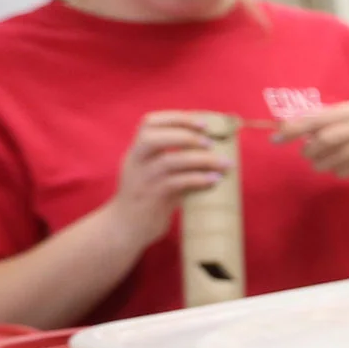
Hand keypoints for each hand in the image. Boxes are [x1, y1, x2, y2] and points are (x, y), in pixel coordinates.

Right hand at [103, 111, 232, 245]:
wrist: (124, 229)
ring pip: (169, 161)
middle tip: (210, 142)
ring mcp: (142, 180)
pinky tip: (214, 180)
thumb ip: (174, 162)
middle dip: (185, 134)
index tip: (202, 123)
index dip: (176, 118)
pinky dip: (198, 179)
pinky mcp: (151, 198)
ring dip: (201, 159)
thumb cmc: (147, 200)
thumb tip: (212, 152)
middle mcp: (135, 163)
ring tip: (224, 163)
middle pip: (152, 137)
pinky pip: (176, 183)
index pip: (148, 123)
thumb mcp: (155, 174)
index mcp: (136, 152)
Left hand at [272, 101, 348, 182]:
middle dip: (310, 150)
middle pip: (324, 139)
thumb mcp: (345, 121)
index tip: (275, 139)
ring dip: (321, 164)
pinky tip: (341, 168)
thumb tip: (285, 125)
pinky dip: (337, 172)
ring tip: (321, 163)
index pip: (317, 118)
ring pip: (334, 158)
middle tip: (306, 155)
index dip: (294, 128)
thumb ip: (320, 121)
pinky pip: (345, 171)